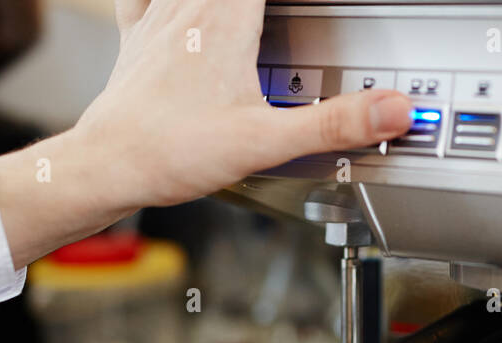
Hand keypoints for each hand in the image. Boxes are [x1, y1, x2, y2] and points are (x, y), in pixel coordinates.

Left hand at [0, 0, 412, 267]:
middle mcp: (191, 6)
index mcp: (228, 19)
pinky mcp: (138, 37)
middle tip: (287, 8)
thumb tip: (393, 110)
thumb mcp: (267, 142)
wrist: (108, 166)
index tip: (326, 2)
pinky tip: (171, 1)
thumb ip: (335, 123)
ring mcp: (160, 17)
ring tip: (248, 8)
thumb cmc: (171, 153)